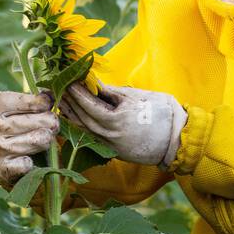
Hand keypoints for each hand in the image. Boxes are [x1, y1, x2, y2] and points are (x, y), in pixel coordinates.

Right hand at [0, 91, 59, 188]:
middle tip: (48, 126)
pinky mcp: (1, 169)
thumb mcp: (17, 107)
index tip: (45, 106)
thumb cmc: (12, 124)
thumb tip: (52, 96)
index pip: (34, 101)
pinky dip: (30, 163)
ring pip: (40, 141)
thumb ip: (36, 99)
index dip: (45, 105)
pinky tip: (25, 159)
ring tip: (37, 141)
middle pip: (43, 121)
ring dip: (44, 143)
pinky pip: (28, 164)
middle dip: (51, 124)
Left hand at [59, 83, 186, 167]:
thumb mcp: (138, 97)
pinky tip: (74, 122)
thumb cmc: (162, 113)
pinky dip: (81, 129)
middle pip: (83, 119)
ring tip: (60, 104)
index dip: (77, 93)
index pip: (90, 105)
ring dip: (71, 117)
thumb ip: (114, 93)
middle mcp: (111, 135)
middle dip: (69, 104)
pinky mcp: (115, 152)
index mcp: (117, 120)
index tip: (66, 81)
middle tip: (55, 91)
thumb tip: (95, 83)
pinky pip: (92, 139)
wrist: (178, 140)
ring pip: (85, 131)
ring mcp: (112, 146)